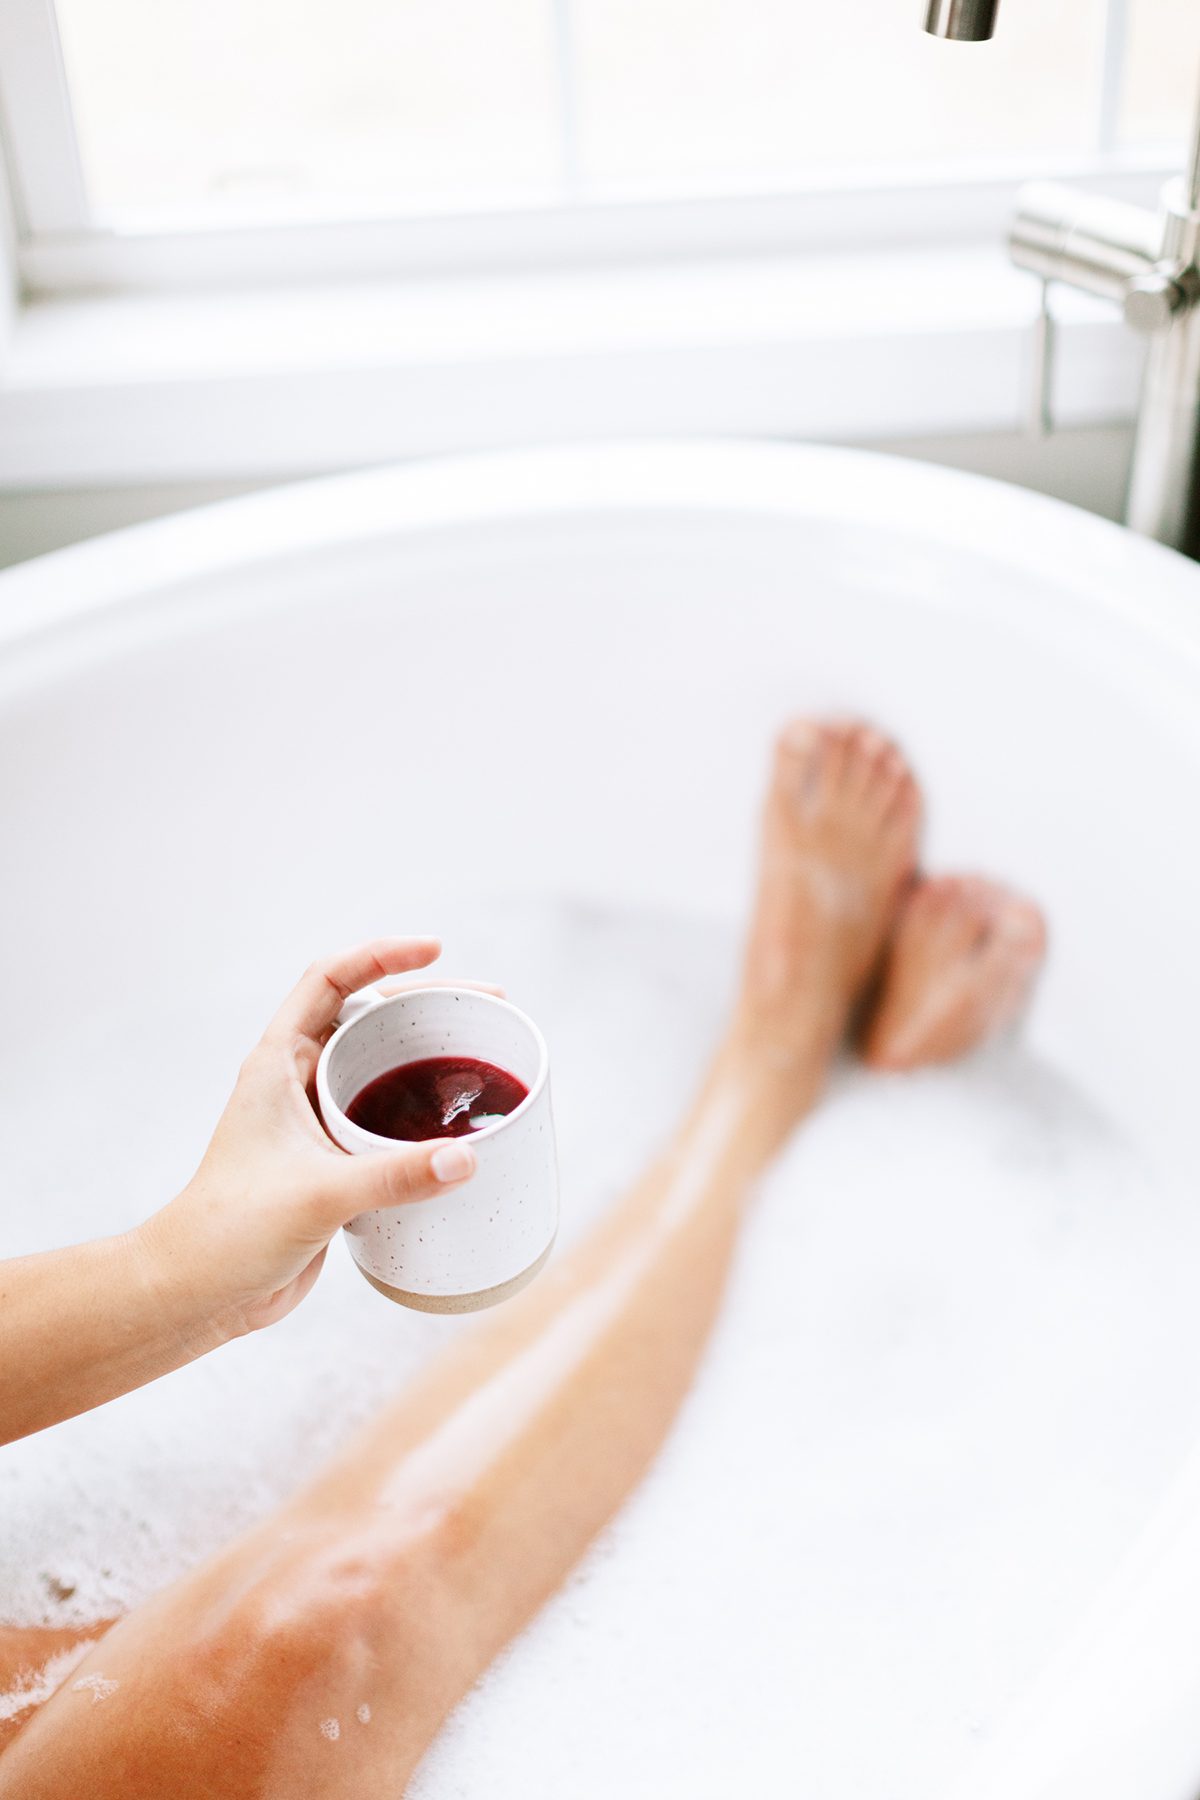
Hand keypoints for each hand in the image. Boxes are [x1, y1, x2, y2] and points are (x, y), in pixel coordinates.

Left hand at [139, 939, 486, 1342]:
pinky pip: (385, 1119)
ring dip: (427, 1056)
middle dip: (425, 1003)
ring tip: (483, 1055)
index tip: (435, 951)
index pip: (329, 980)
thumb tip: (467, 1159)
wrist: (200, 1293)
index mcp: (277, 1064)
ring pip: (379, 1067)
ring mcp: (315, 1122)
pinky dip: (423, 1113)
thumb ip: (393, 1176)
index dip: (381, 955)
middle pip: (366, 1016)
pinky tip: (459, 1127)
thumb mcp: (318, 1194)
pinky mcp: (333, 1163)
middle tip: (483, 1006)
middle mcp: (296, 1083)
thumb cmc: (230, 1231)